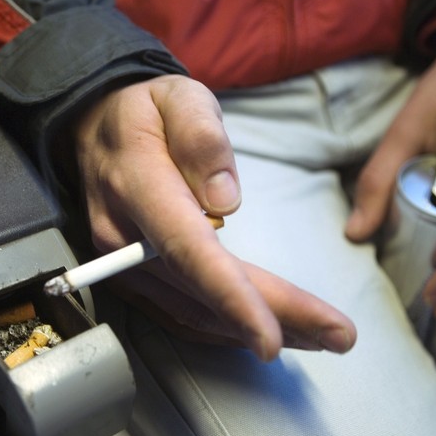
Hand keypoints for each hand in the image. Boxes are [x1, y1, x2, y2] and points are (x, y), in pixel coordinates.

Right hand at [74, 75, 355, 359]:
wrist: (95, 129)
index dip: (232, 298)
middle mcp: (123, 239)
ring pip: (194, 312)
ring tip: (319, 336)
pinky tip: (265, 330)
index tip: (272, 338)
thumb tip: (226, 201)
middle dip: (274, 319)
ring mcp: (123, 265)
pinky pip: (181, 314)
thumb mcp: (179, 97)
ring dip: (256, 329)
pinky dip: (226, 329)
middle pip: (202, 292)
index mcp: (137, 186)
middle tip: (339, 336)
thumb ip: (201, 138)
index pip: (187, 250)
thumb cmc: (147, 111)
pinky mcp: (132, 278)